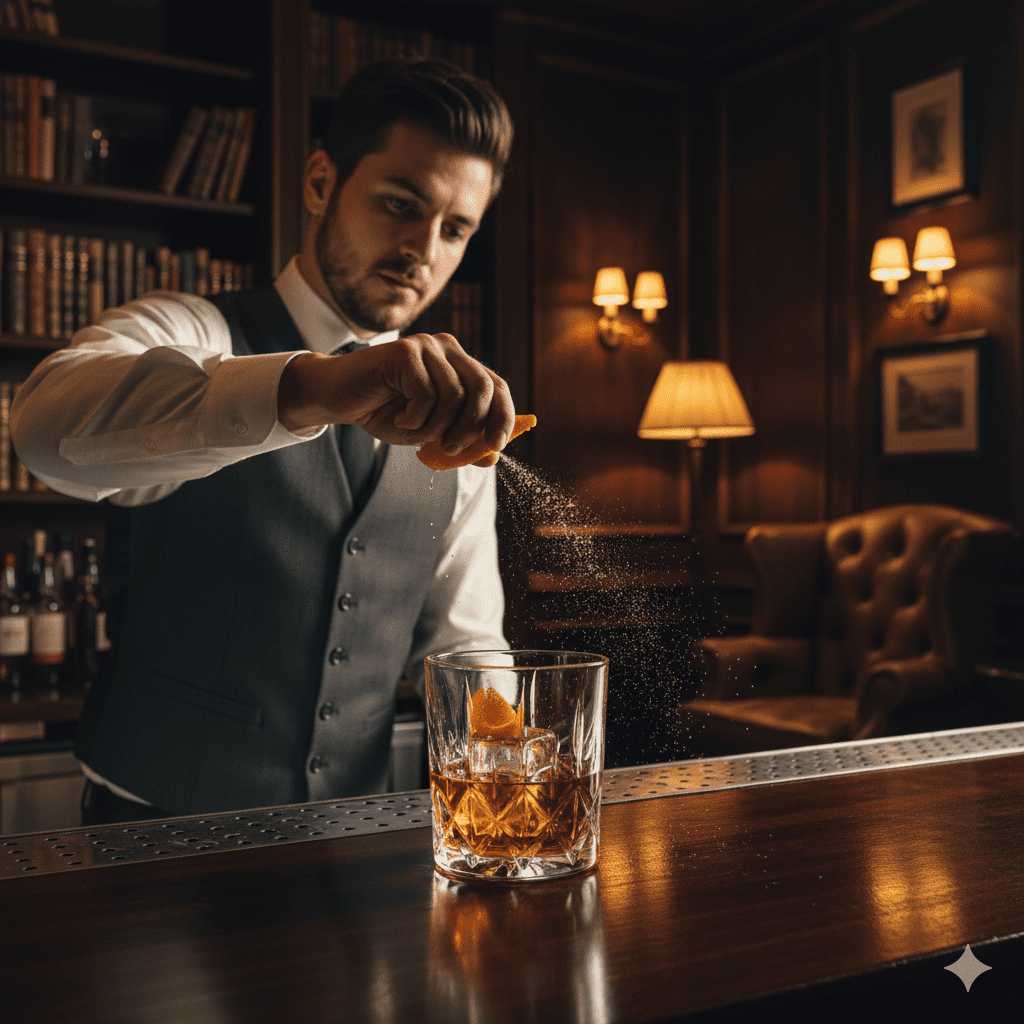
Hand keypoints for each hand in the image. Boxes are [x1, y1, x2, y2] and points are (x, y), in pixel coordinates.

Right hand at [277, 332, 513, 464]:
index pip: (497, 387)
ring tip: (413, 432)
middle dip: (471, 426)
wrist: (339, 399)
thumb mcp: (429, 433)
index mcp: (460, 364)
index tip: (496, 446)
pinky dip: (414, 418)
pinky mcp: (404, 351)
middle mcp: (448, 348)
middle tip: (450, 449)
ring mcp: (426, 346)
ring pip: (453, 395)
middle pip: (482, 389)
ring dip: (434, 427)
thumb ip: (461, 442)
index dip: (503, 417)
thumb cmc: (386, 413)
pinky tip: (398, 419)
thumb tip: (493, 456)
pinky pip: (425, 393)